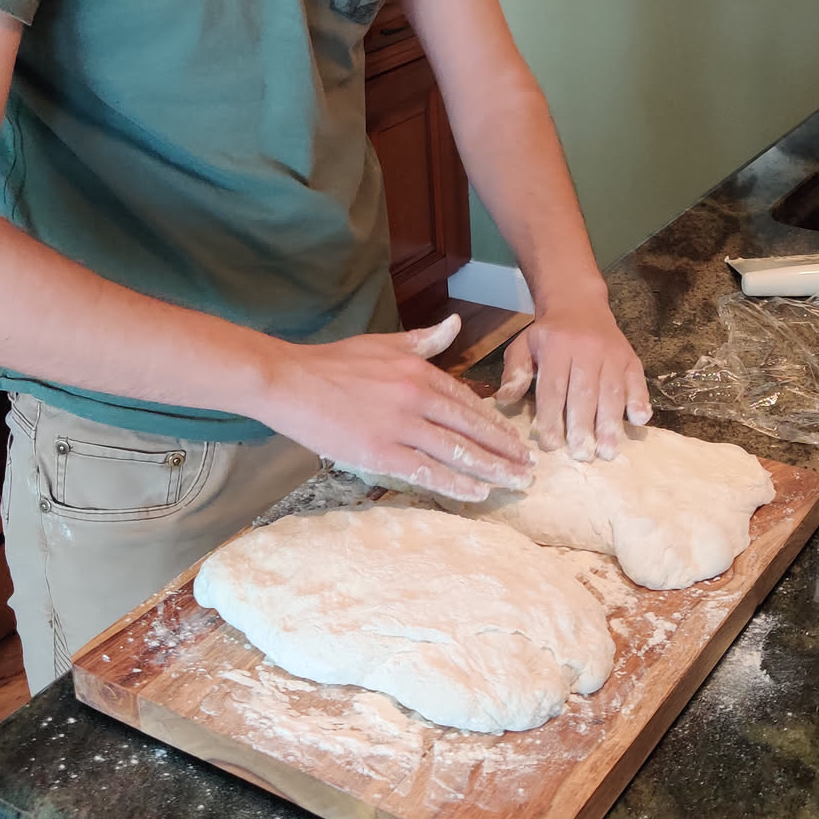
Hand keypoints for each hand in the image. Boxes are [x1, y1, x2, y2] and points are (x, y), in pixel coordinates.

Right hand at [258, 314, 535, 501]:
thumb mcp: (385, 343)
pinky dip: (455, 484)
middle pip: (472, 428)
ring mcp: (400, 426)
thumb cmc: (334, 362)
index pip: (469, 402)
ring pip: (457, 451)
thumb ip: (424, 340)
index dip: (496, 425)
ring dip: (491, 470)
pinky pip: (427, 471)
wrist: (289, 381)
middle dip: (505, 451)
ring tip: (515, 484)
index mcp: (419, 371)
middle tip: (529, 469)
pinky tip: (477, 494)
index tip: (516, 442)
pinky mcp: (380, 452)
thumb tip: (455, 324)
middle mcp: (417, 397)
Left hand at [497, 292, 649, 461]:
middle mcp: (586, 349)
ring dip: (610, 423)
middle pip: (584, 393)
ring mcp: (611, 353)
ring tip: (607, 451)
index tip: (550, 445)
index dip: (552, 417)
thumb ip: (515, 372)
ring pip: (612, 391)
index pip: (553, 388)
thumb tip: (504, 400)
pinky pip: (636, 380)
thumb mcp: (524, 346)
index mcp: (555, 347)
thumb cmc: (549, 334)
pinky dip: (639, 400)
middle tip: (581, 456)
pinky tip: (639, 420)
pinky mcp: (630, 357)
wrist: (579, 303)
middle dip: (583, 427)